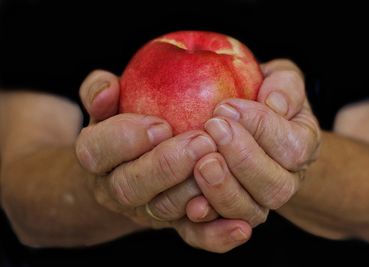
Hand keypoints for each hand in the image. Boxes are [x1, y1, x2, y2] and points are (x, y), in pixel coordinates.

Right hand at [75, 70, 251, 251]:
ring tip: (221, 164)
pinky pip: (193, 236)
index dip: (125, 139)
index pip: (96, 151)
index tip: (161, 124)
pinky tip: (240, 226)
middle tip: (202, 142)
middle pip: (131, 187)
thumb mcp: (108, 105)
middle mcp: (116, 189)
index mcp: (96, 156)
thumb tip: (108, 87)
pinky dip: (215, 234)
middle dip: (166, 165)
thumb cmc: (126, 125)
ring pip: (164, 210)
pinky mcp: (176, 224)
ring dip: (193, 192)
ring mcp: (147, 210)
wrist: (132, 167)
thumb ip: (100, 91)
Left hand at [186, 59, 320, 225]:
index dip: (262, 128)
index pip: (293, 148)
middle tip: (213, 128)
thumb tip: (275, 103)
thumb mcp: (280, 81)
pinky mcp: (227, 217)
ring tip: (202, 161)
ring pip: (248, 211)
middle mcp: (283, 182)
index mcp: (300, 149)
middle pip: (274, 187)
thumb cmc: (261, 99)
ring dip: (224, 188)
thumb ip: (285, 85)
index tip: (227, 106)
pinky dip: (208, 224)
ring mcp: (257, 203)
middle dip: (244, 158)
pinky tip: (192, 204)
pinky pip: (220, 232)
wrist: (246, 131)